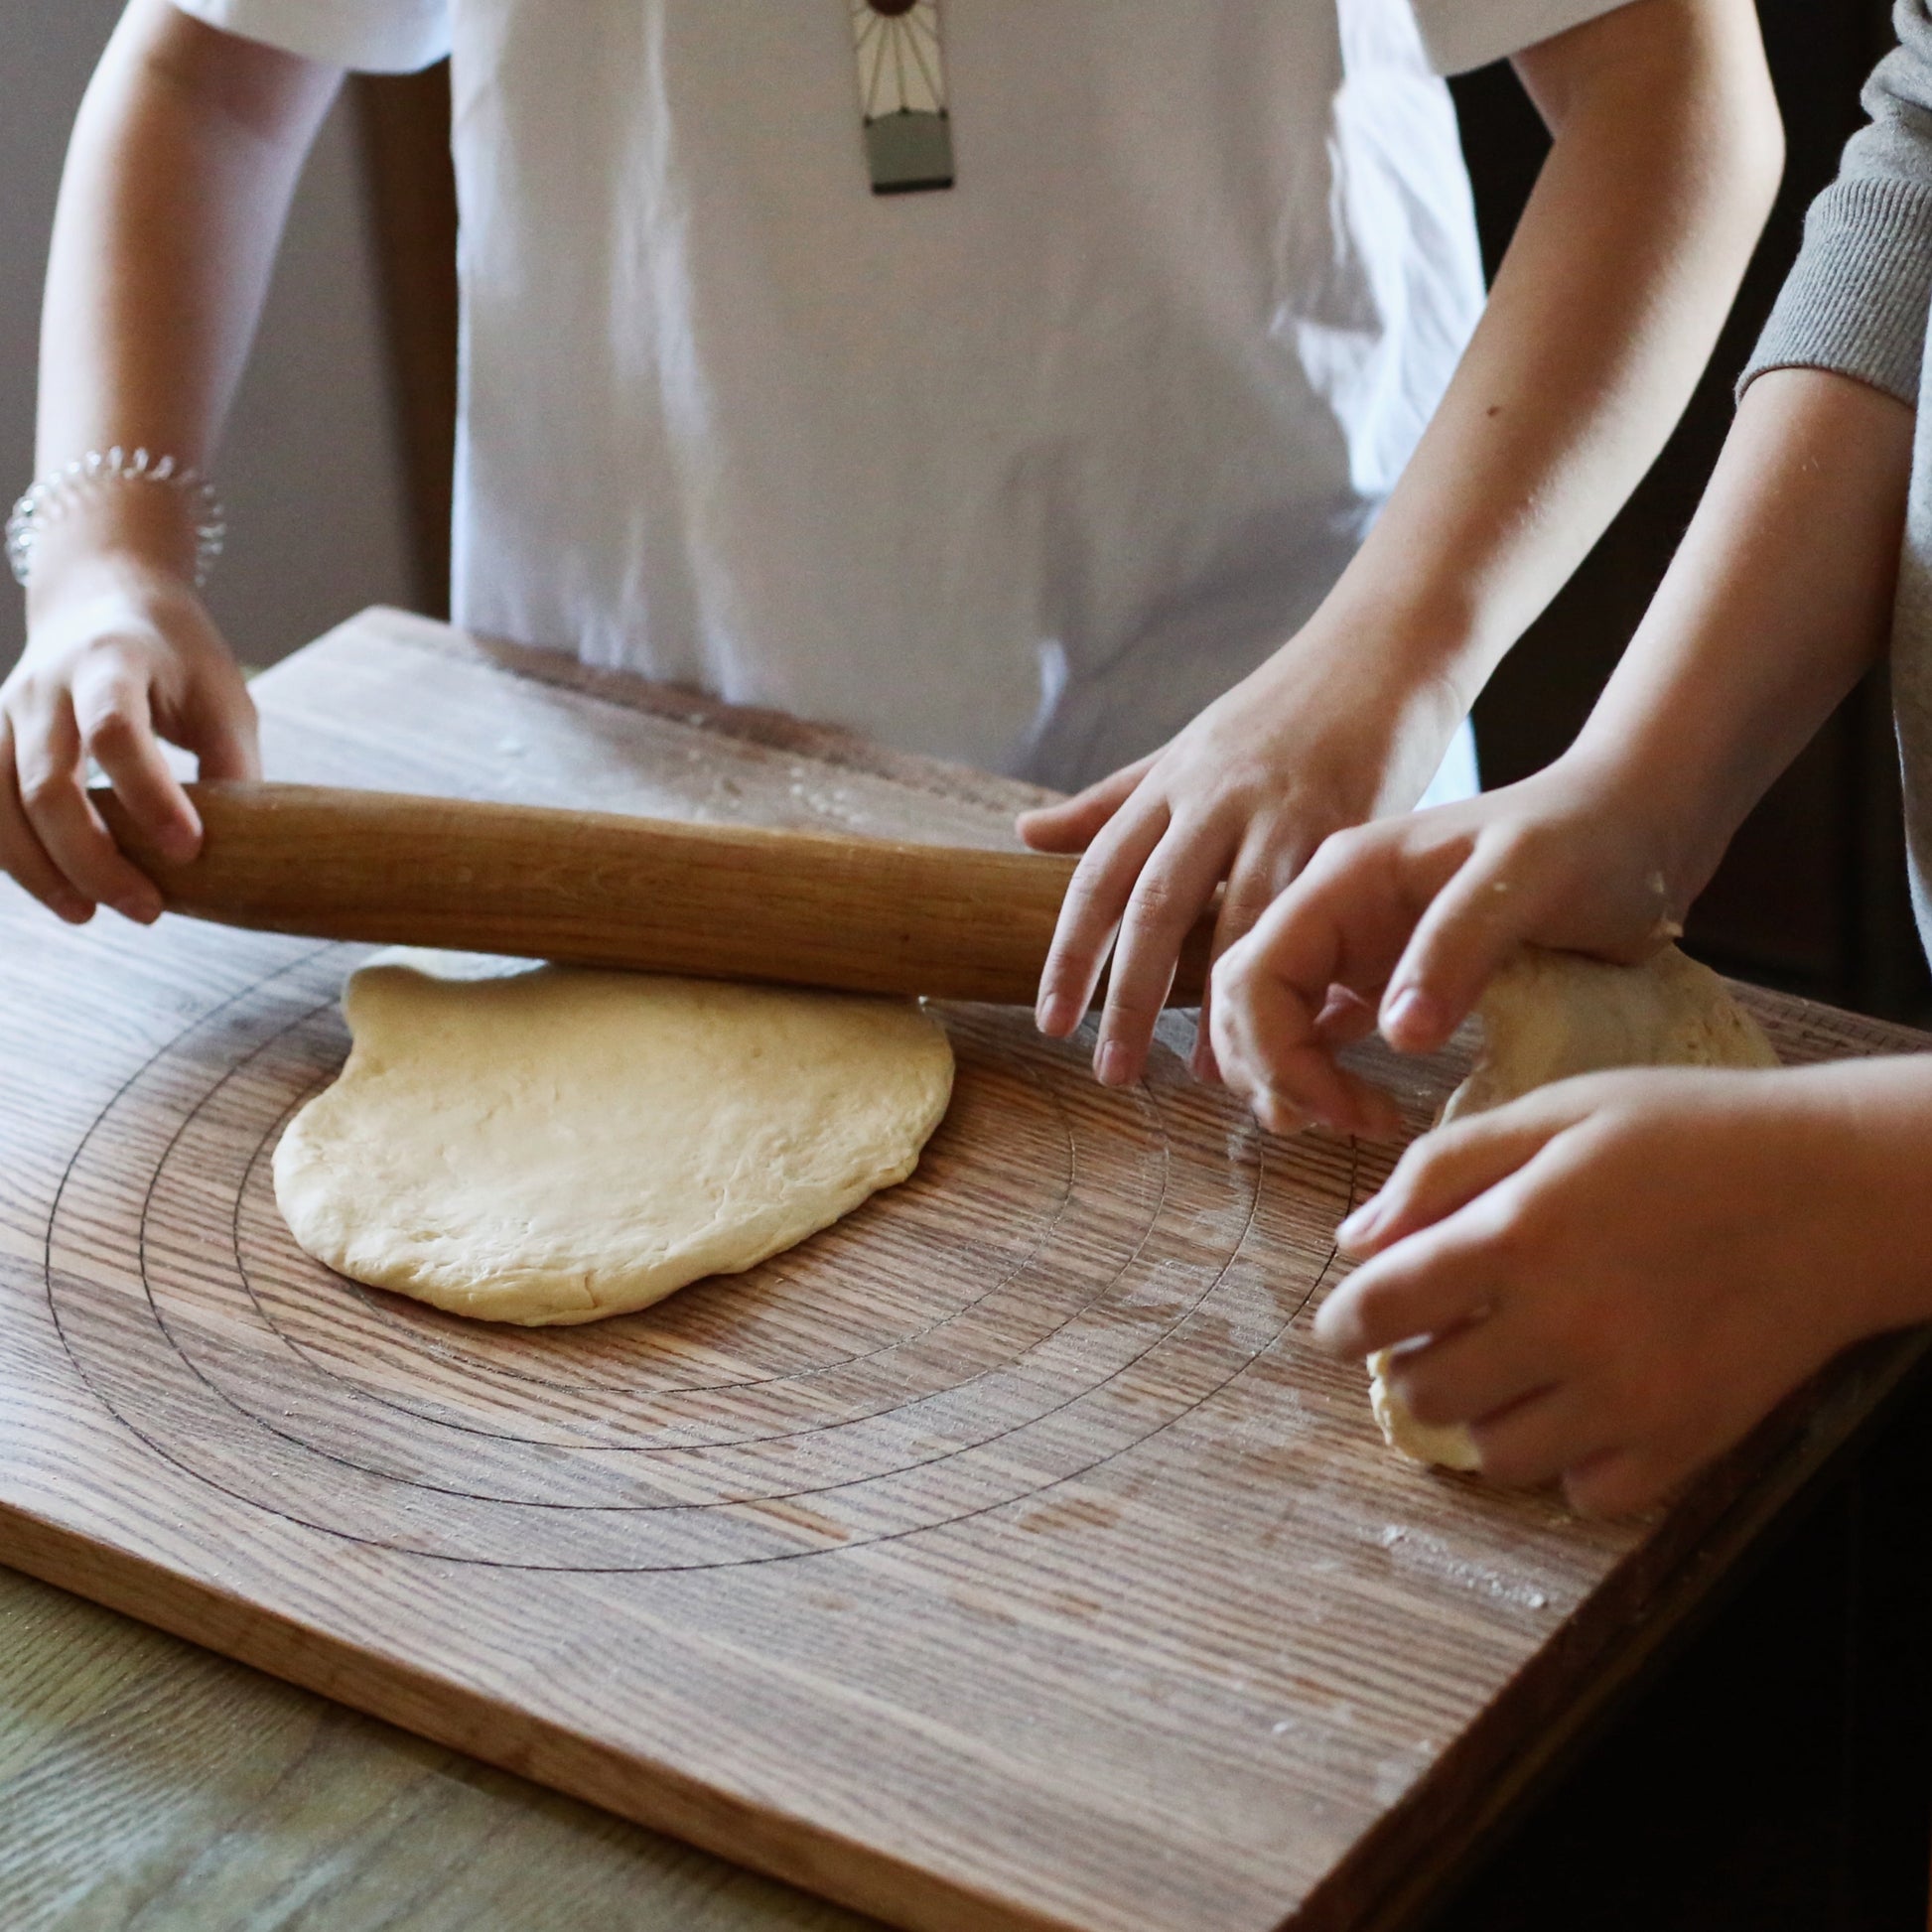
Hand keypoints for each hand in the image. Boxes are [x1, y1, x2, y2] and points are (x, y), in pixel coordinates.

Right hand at [2, 561, 257, 923]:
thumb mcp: (222, 697)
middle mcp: (45, 684)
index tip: (191, 850)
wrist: (101, 597)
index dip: (150, 797)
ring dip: (41, 870)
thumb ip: (231, 766)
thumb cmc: (177, 656)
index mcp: (113, 660)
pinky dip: (15, 857)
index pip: (117, 732)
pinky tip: (59, 892)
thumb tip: (243, 852)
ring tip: (91, 914)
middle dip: (93, 858)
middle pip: (48, 781)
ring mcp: (7, 711)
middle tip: (149, 911)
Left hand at [1019, 636, 1463, 1088]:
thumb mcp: (1187, 750)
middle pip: (1151, 906)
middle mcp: (1212, 796)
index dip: (1070, 954)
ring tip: (1210, 1071)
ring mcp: (1280, 808)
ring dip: (1220, 999)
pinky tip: (1301, 1020)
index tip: (1050, 1023)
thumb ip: (1110, 802)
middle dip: (1126, 995)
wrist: (1384, 649)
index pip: (1098, 878)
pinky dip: (1305, 965)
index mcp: (1167, 784)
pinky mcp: (1349, 819)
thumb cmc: (1282, 711)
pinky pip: (1316, 906)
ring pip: (1232, 916)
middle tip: (1113, 1071)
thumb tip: (1023, 834)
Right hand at [1209, 758, 1690, 1137]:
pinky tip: (1369, 1105)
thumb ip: (1458, 946)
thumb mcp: (1527, 878)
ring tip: (1356, 1122)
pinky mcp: (1382, 975)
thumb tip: (1394, 1037)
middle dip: (1275, 1075)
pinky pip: (1315, 1030)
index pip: (1252, 975)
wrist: (1637, 825)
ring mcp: (1353, 944)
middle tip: (1352, 1126)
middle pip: (1244, 1004)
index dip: (1276, 1054)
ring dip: (1289, 1081)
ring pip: (1269, 1022)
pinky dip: (1321, 1076)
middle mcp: (1332, 910)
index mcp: (1342, 878)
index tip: (1348, 1110)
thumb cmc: (1589, 840)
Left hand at [1315, 1064, 1925, 1514]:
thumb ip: (1441, 1168)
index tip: (1344, 1321)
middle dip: (1411, 1363)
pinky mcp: (1684, 1443)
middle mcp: (1563, 1329)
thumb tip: (1354, 1240)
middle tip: (1441, 1333)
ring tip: (1513, 1365)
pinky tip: (1583, 1402)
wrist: (1840, 1190)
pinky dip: (1568, 1458)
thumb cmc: (1689, 1133)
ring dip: (1482, 1413)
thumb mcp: (1556, 1111)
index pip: (1378, 1308)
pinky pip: (1583, 1490)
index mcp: (1519, 1236)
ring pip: (1493, 1454)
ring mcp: (1627, 1398)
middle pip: (1423, 1393)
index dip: (1342, 1320)